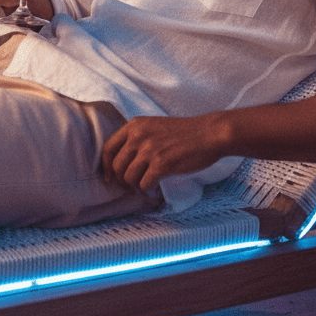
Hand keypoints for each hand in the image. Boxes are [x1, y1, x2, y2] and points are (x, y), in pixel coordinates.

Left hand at [101, 114, 229, 193]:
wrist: (209, 134)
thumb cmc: (183, 132)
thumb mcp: (154, 126)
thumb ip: (137, 138)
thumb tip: (121, 162)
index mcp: (134, 125)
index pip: (108, 148)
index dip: (106, 166)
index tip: (110, 178)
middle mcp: (138, 136)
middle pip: (116, 166)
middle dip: (121, 181)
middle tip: (131, 187)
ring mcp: (150, 149)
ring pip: (129, 177)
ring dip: (135, 187)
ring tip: (144, 188)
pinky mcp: (162, 164)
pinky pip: (144, 184)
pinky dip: (148, 191)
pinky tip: (154, 190)